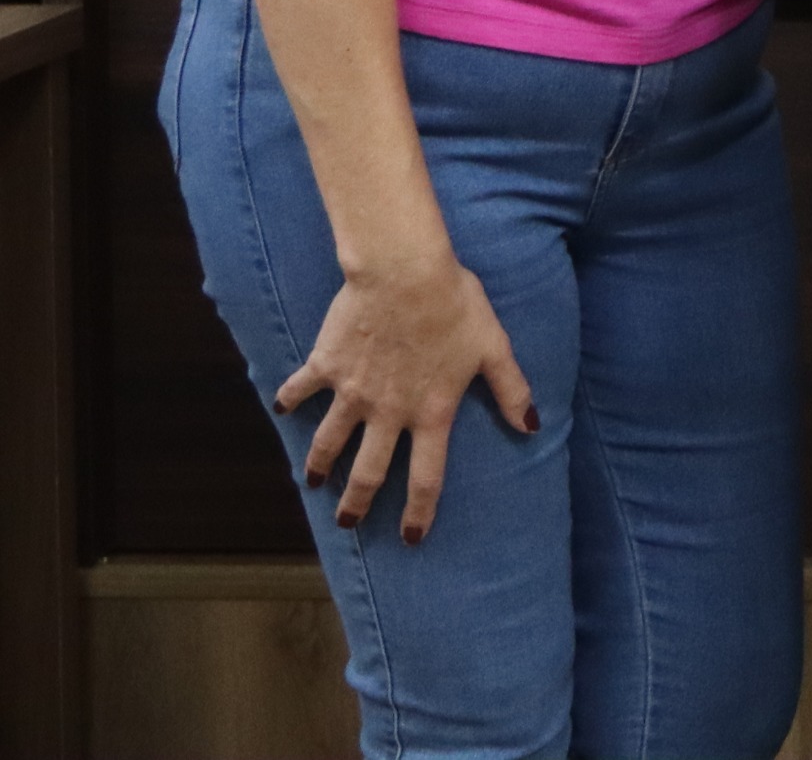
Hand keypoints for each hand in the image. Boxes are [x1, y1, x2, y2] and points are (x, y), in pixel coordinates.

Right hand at [275, 250, 535, 545]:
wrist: (404, 273)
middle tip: (348, 522)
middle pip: (369, 472)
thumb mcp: (494, 348)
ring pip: (329, 441)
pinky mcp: (326, 364)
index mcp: (430, 413)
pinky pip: (301, 389)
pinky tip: (280, 408)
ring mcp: (351, 391)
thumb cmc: (455, 306)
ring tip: (312, 481)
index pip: (427, 477)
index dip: (419, 511)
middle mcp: (388, 412)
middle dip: (357, 503)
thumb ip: (511, 390)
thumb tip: (531, 427)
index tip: (411, 538)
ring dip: (319, 464)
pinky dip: (289, 400)